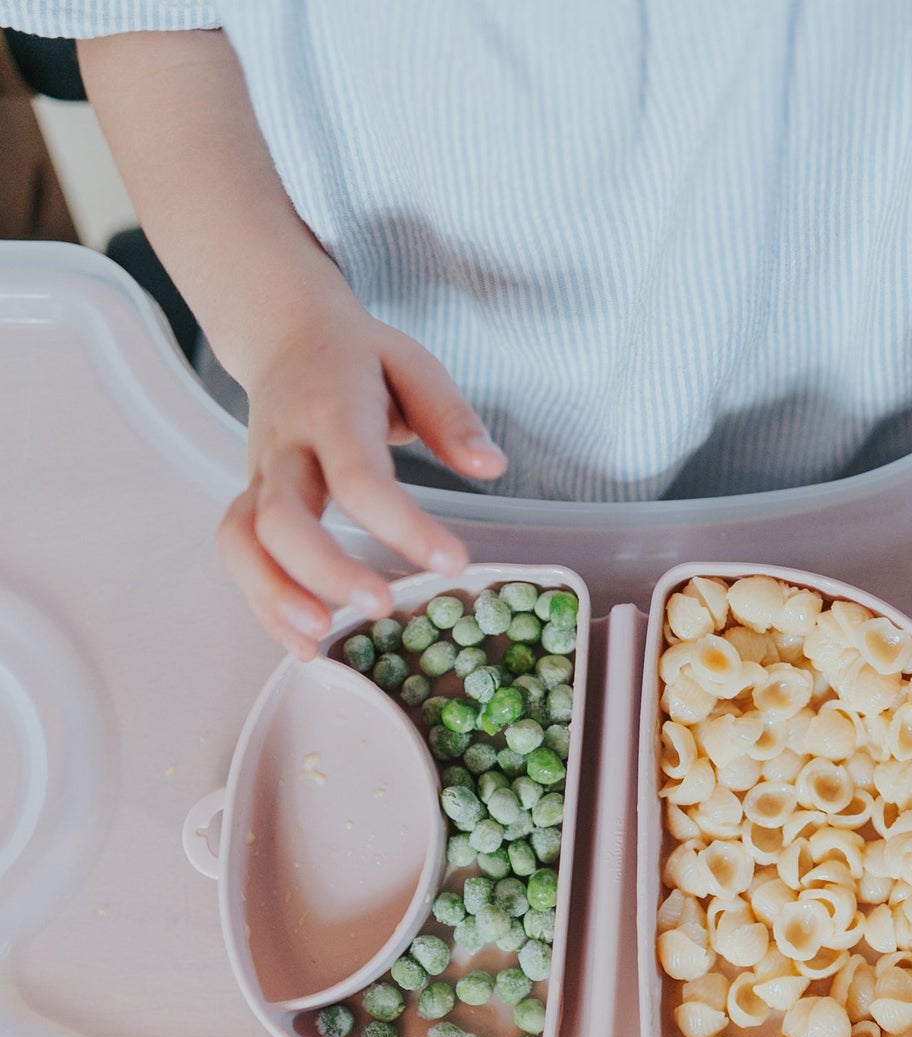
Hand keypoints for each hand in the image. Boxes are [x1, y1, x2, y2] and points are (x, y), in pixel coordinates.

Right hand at [217, 297, 507, 658]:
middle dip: (327, 569)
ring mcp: (259, 476)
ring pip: (243, 540)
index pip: (358, 475)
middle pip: (282, 516)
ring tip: (321, 638)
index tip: (452, 562)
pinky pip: (239, 555)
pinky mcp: (250, 501)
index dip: (402, 524)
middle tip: (381, 607)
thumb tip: (491, 467)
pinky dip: (263, 605)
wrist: (284, 334)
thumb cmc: (359, 358)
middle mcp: (284, 448)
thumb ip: (450, 416)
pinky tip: (303, 646)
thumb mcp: (412, 364)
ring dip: (274, 595)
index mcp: (330, 410)